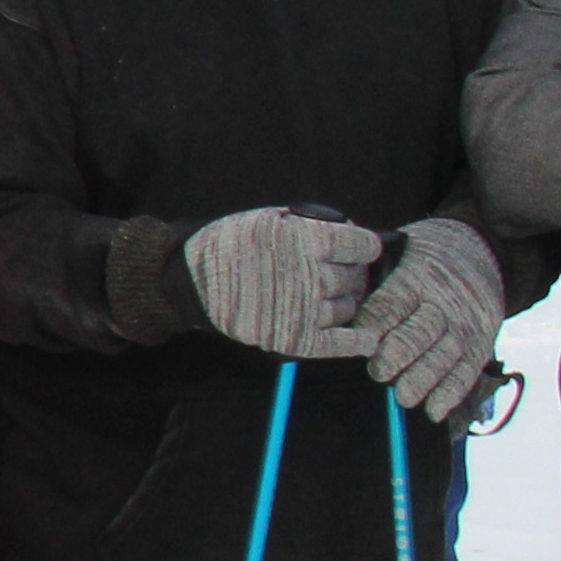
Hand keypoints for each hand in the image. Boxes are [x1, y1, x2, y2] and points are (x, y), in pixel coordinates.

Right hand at [180, 207, 384, 362]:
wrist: (192, 281)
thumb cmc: (230, 245)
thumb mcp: (269, 217)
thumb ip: (311, 222)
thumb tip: (353, 230)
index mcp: (305, 241)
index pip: (361, 245)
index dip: (364, 246)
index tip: (360, 248)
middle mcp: (309, 276)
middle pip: (355, 278)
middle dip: (352, 273)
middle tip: (339, 272)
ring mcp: (303, 310)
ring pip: (347, 307)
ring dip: (344, 301)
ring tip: (326, 295)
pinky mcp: (294, 339)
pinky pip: (338, 343)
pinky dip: (357, 342)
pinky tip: (368, 340)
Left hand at [360, 217, 507, 422]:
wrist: (477, 250)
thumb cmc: (420, 257)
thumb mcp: (396, 252)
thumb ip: (370, 280)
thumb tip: (335, 306)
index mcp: (416, 276)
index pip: (393, 302)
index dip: (375, 324)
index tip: (359, 342)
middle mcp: (444, 301)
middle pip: (420, 330)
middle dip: (400, 354)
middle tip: (380, 373)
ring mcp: (465, 322)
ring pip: (446, 353)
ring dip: (425, 378)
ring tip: (404, 397)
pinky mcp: (482, 340)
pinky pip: (468, 368)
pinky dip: (452, 392)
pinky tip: (435, 410)